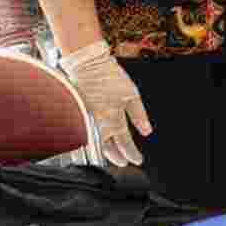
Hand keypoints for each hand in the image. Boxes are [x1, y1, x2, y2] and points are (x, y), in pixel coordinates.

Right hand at [58, 40, 149, 166]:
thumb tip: (147, 132)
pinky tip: (99, 142)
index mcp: (114, 118)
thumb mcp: (132, 94)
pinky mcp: (79, 116)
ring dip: (106, 151)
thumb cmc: (110, 76)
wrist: (87, 64)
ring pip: (97, 143)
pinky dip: (94, 141)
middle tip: (124, 161)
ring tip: (114, 155)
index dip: (132, 154)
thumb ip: (139, 115)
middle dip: (117, 157)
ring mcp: (87, 120)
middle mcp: (100, 123)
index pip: (125, 143)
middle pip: (109, 148)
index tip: (138, 160)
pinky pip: (87, 134)